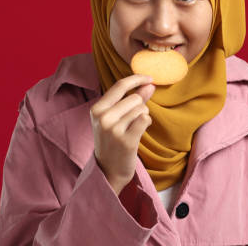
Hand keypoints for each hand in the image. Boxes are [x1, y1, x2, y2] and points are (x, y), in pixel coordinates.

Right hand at [90, 74, 154, 194]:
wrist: (109, 170)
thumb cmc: (113, 140)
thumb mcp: (116, 117)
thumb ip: (133, 99)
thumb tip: (149, 84)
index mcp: (97, 109)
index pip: (120, 85)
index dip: (137, 79)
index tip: (150, 78)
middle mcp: (103, 118)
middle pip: (134, 98)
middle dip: (140, 106)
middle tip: (133, 120)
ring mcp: (114, 130)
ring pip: (141, 109)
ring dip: (143, 116)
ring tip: (132, 128)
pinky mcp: (126, 140)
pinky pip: (145, 120)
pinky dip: (146, 124)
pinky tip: (138, 133)